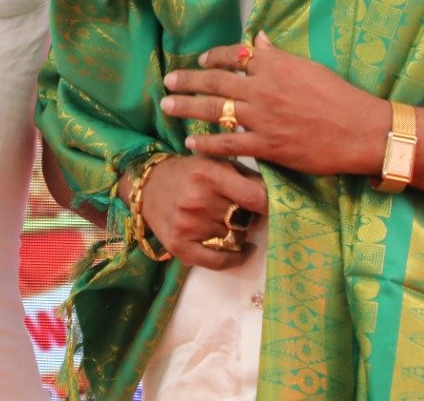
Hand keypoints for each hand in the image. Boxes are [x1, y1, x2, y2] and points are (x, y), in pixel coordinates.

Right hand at [130, 155, 267, 269]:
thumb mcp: (214, 163)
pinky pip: (219, 261)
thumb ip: (244, 175)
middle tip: (243, 210)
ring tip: (230, 221)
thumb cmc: (187, 172)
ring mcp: (187, 226)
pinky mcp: (179, 246)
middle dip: (249, 215)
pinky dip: (236, 258)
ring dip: (238, 231)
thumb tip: (276, 192)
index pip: (253, 197)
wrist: (147, 187)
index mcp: (208, 175)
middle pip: (245, 219)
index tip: (275, 205)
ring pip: (234, 237)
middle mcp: (197, 201)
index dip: (270, 204)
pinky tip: (244, 250)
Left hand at [163, 33, 389, 175]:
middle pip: (215, 81)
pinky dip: (207, 142)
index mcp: (274, 65)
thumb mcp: (309, 67)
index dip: (212, 58)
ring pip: (214, 110)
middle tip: (168, 81)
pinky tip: (191, 142)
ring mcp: (262, 118)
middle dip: (187, 81)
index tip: (200, 62)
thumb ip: (279, 56)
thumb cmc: (340, 96)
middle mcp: (263, 88)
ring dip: (187, 107)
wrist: (361, 130)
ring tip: (167, 106)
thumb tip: (259, 39)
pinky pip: (228, 143)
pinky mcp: (267, 145)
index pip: (234, 55)